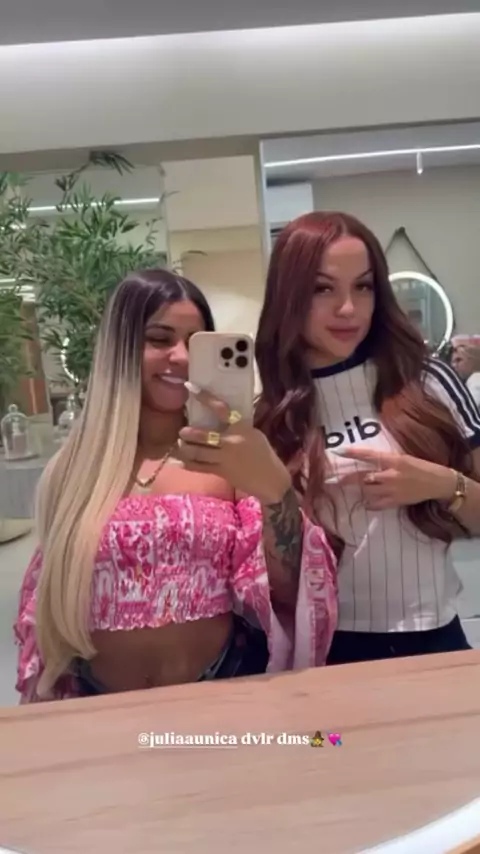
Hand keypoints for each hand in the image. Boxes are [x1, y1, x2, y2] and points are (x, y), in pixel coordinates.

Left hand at [178, 386, 290, 504]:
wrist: (271, 479)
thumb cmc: (263, 453)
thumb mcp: (253, 433)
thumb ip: (236, 426)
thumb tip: (218, 416)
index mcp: (241, 427)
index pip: (221, 408)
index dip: (205, 397)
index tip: (189, 387)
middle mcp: (231, 441)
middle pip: (204, 435)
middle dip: (189, 434)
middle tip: (182, 431)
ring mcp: (224, 458)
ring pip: (198, 453)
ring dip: (185, 449)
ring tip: (180, 445)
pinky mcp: (221, 472)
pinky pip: (199, 467)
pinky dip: (188, 464)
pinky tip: (180, 462)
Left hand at [334, 447, 456, 510]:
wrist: (437, 483)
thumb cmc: (420, 467)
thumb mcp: (403, 458)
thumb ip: (385, 460)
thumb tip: (367, 460)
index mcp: (393, 460)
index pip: (369, 455)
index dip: (353, 453)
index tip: (338, 451)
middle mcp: (390, 474)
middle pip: (363, 477)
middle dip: (346, 479)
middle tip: (331, 480)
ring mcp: (392, 490)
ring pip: (367, 491)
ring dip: (359, 490)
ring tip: (348, 489)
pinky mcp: (395, 501)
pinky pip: (376, 504)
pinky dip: (369, 503)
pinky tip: (365, 502)